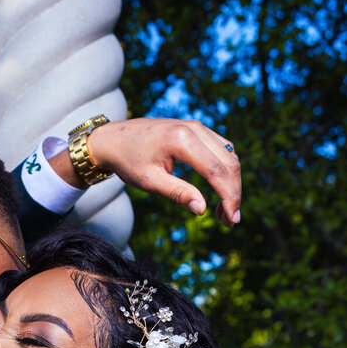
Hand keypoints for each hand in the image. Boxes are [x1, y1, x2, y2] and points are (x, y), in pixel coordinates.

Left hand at [53, 117, 241, 226]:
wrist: (113, 138)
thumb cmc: (128, 161)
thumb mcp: (150, 182)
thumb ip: (178, 193)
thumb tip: (202, 209)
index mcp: (182, 140)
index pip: (216, 171)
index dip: (228, 197)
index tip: (231, 220)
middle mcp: (194, 128)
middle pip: (228, 162)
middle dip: (234, 193)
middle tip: (230, 221)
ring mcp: (197, 126)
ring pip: (228, 155)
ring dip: (232, 182)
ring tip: (224, 210)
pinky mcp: (196, 129)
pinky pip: (221, 149)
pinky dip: (225, 170)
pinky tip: (220, 191)